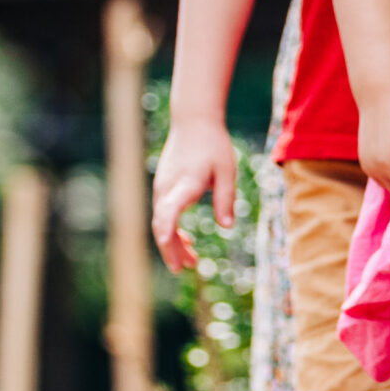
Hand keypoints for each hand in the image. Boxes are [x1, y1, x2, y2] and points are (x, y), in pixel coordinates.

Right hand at [151, 120, 239, 271]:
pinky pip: (164, 214)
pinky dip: (172, 229)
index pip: (168, 213)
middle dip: (171, 250)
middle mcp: (167, 188)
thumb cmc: (213, 145)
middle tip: (185, 269)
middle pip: (162, 226)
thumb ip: (226, 199)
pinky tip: (187, 240)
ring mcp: (162, 188)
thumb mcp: (227, 171)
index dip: (167, 234)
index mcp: (185, 184)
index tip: (171, 252)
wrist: (193, 121)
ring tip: (192, 261)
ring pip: (162, 222)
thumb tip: (226, 227)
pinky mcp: (163, 187)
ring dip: (174, 242)